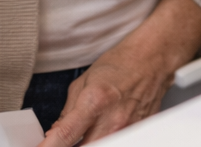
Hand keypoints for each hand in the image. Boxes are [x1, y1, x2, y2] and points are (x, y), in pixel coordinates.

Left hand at [40, 0, 200, 144]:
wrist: (150, 62)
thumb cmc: (118, 66)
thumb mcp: (82, 82)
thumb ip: (67, 112)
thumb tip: (56, 133)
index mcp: (94, 102)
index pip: (66, 135)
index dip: (50, 146)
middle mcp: (113, 121)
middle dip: (69, 145)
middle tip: (61, 141)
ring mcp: (128, 131)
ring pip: (102, 146)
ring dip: (88, 142)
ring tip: (84, 133)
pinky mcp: (138, 135)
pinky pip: (117, 143)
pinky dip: (104, 139)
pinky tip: (99, 133)